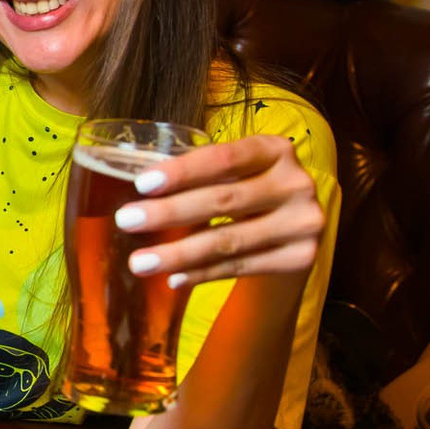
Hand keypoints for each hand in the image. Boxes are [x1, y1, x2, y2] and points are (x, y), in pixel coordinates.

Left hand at [115, 135, 324, 287]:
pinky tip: (173, 278)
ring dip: (178, 254)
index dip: (183, 171)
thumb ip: (201, 174)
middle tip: (126, 221)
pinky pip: (240, 267)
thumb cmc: (248, 187)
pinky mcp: (301, 257)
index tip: (141, 184)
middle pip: (223, 200)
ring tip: (139, 262)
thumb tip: (138, 195)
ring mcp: (303, 223)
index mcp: (275, 150)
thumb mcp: (235, 171)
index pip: (224, 158)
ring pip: (229, 240)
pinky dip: (202, 273)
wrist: (296, 224)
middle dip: (169, 212)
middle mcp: (296, 184)